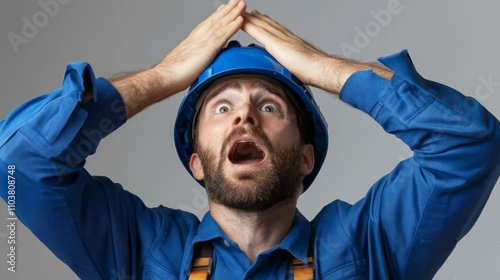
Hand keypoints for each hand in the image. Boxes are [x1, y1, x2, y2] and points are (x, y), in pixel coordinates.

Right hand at [155, 0, 246, 93]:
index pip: (208, 24)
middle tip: (237, 0)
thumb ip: (195, 59)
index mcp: (193, 39)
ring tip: (242, 4)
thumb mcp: (186, 63)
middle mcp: (198, 36)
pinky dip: (232, 26)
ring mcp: (204, 41)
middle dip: (227, 9)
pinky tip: (241, 20)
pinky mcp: (208, 48)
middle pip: (216, 19)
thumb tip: (199, 63)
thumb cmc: (173, 74)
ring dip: (233, 13)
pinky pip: (223, 34)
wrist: (166, 76)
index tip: (225, 8)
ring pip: (221, 23)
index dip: (218, 15)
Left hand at [242, 10, 391, 93]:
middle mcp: (285, 35)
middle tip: (248, 11)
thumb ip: (295, 66)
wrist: (319, 68)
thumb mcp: (301, 67)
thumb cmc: (313, 71)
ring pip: (260, 24)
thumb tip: (294, 74)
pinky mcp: (274, 42)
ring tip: (241, 12)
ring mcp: (279, 37)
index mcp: (291, 41)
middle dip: (257, 17)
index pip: (275, 29)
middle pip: (267, 23)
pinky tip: (240, 22)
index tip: (259, 18)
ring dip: (249, 18)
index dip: (266, 23)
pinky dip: (248, 25)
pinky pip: (258, 31)